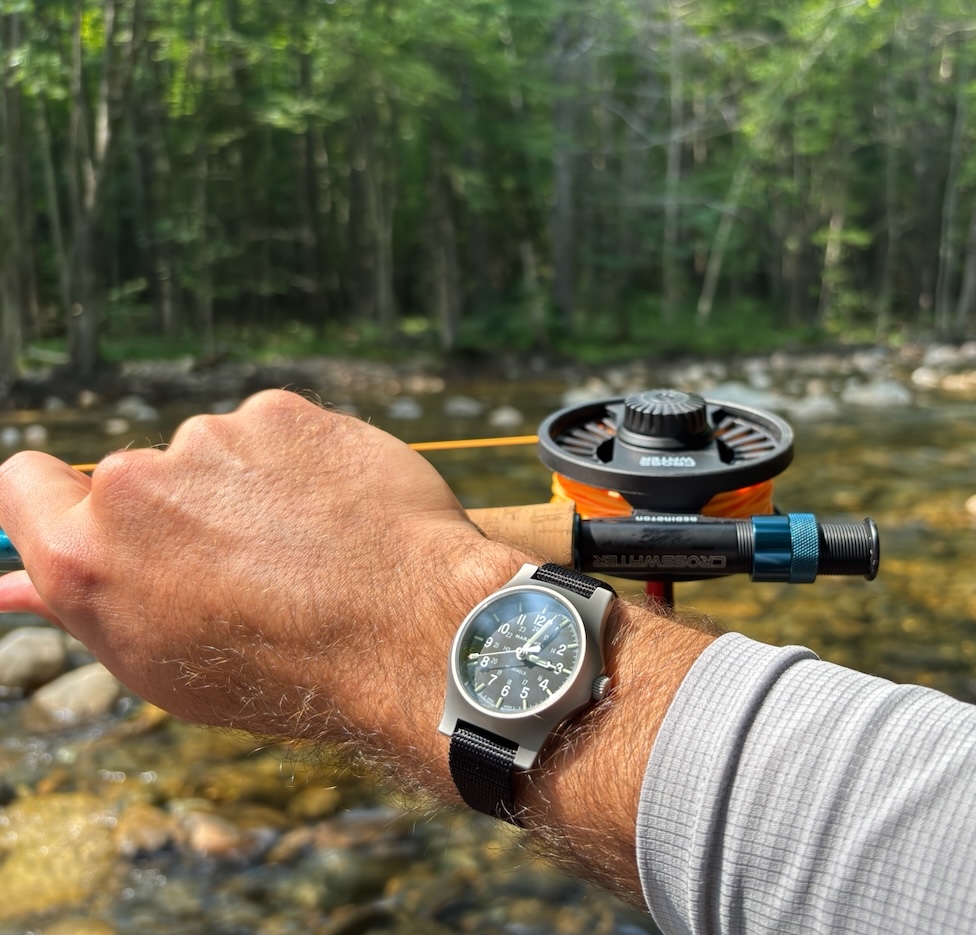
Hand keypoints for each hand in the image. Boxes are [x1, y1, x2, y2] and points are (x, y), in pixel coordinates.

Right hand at [0, 390, 520, 769]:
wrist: (404, 633)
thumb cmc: (283, 670)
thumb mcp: (160, 664)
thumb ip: (83, 602)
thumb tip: (16, 581)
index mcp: (85, 555)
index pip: (23, 483)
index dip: (60, 499)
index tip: (102, 515)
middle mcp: (134, 484)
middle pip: (138, 477)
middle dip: (180, 511)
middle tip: (246, 563)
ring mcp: (212, 438)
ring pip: (215, 453)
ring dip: (246, 486)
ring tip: (306, 547)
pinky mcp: (281, 411)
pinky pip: (275, 432)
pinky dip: (299, 462)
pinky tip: (336, 512)